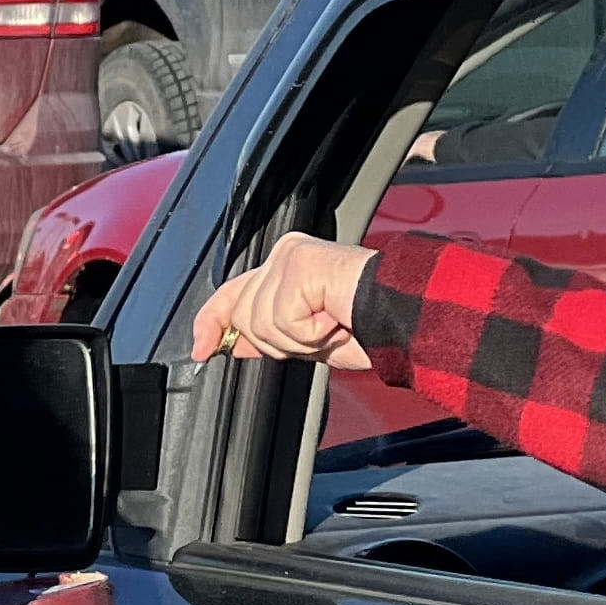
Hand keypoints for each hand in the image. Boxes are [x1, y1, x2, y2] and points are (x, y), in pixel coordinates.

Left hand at [192, 233, 376, 370]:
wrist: (403, 318)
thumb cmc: (368, 327)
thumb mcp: (306, 340)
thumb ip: (269, 335)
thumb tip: (231, 343)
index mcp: (285, 268)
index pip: (232, 293)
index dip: (211, 323)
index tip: (202, 350)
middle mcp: (284, 254)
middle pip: (242, 315)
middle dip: (276, 342)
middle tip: (319, 335)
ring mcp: (290, 256)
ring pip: (259, 323)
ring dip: (298, 341)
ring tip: (331, 326)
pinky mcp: (299, 265)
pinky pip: (282, 320)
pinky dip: (310, 334)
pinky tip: (334, 320)